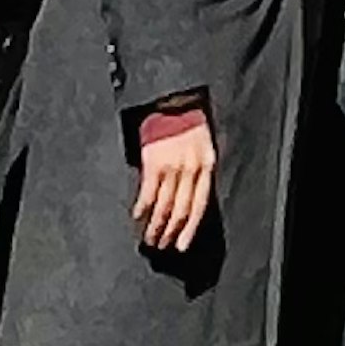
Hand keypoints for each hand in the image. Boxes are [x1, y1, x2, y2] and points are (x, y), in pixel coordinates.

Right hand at [131, 108, 217, 255]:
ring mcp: (172, 166)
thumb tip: (189, 205)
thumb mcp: (203, 148)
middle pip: (181, 210)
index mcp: (207, 166)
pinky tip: (137, 217)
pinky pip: (148, 192)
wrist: (174, 99)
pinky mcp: (153, 161)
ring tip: (149, 238)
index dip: (190, 229)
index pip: (200, 206)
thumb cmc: (190, 124)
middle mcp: (191, 168)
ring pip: (164, 206)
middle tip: (161, 246)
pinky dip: (142, 208)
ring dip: (155, 226)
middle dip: (171, 232)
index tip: (181, 246)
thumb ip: (198, 173)